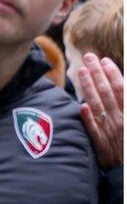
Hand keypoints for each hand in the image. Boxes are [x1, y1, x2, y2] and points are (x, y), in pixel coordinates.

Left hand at [79, 53, 122, 169]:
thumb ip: (124, 105)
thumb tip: (113, 93)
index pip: (121, 89)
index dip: (112, 74)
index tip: (104, 60)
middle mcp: (121, 121)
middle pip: (107, 93)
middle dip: (98, 74)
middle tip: (88, 57)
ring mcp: (111, 133)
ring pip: (97, 106)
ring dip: (88, 88)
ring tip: (81, 71)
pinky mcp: (102, 146)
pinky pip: (94, 130)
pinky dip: (88, 119)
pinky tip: (81, 106)